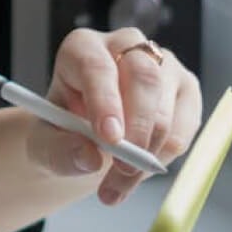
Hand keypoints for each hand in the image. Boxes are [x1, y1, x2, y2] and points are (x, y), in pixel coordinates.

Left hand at [30, 28, 200, 204]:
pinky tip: (137, 172)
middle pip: (143, 79)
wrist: (82, 140)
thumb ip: (60, 150)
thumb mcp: (44, 144)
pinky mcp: (186, 90)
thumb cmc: (60, 132)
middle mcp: (126, 47)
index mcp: (82, 48)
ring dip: (146, 155)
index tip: (108, 138)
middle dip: (136, 129)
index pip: (96, 67)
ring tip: (116, 184)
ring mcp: (162, 65)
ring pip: (166, 108)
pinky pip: (184, 128)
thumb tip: (89, 158)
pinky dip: (163, 157)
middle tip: (122, 168)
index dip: (105, 101)